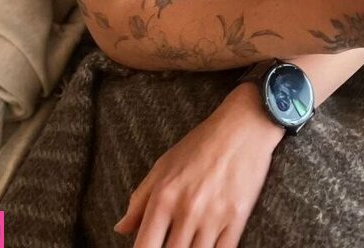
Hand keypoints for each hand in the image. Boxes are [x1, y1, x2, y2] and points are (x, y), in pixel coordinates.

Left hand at [113, 84, 281, 245]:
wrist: (242, 126)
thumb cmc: (200, 145)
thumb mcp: (163, 166)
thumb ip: (139, 200)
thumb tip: (121, 229)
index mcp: (164, 196)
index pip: (144, 247)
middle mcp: (187, 209)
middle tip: (172, 243)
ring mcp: (213, 216)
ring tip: (189, 244)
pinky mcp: (237, 219)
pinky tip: (207, 246)